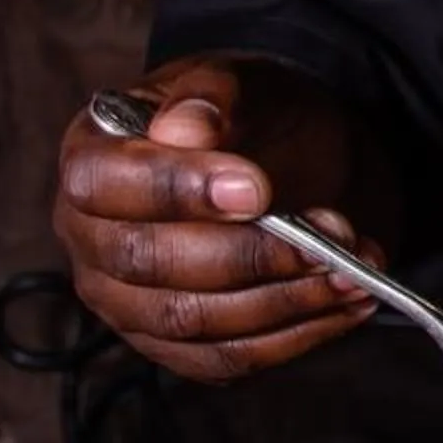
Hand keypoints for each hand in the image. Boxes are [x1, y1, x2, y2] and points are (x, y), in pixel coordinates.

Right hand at [53, 56, 395, 383]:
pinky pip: (227, 359)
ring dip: (285, 301)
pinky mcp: (173, 347)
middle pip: (150, 263)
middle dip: (249, 255)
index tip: (256, 189)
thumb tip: (185, 131)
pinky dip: (295, 337)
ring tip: (353, 272)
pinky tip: (345, 305)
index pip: (103, 184)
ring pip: (193, 320)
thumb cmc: (246, 117)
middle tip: (326, 240)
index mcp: (90, 158)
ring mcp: (126, 302)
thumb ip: (210, 99)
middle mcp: (91, 239)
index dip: (176, 191)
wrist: (281, 156)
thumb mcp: (237, 83)